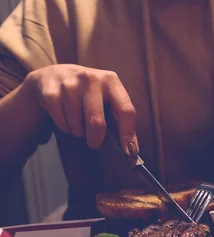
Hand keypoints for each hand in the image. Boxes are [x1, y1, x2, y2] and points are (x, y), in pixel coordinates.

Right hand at [24, 64, 138, 155]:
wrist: (53, 75)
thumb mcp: (105, 97)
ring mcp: (69, 84)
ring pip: (77, 125)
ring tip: (78, 122)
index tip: (129, 152)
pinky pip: (61, 122)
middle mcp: (91, 78)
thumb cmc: (88, 93)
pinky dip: (64, 126)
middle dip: (96, 139)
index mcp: (111, 80)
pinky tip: (64, 115)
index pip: (126, 110)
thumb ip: (118, 117)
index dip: (128, 133)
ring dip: (78, 131)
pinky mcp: (50, 91)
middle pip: (97, 123)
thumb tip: (130, 149)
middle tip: (94, 143)